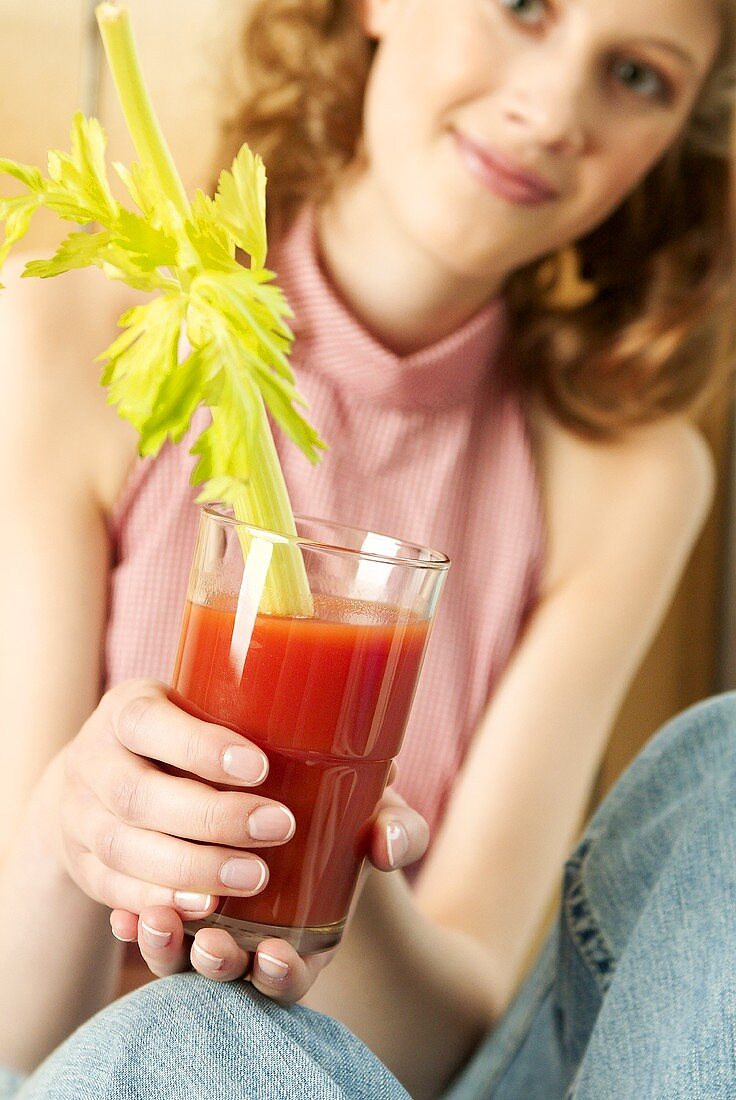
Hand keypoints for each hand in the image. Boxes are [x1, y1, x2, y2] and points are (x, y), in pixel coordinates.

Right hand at [55, 678, 289, 952]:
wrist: (102, 773)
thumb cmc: (188, 738)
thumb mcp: (212, 711)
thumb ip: (284, 735)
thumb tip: (381, 788)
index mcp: (127, 709)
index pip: (150, 722)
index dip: (200, 747)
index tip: (261, 767)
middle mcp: (93, 758)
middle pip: (138, 795)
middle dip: (210, 817)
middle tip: (279, 827)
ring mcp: (79, 815)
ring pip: (123, 848)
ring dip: (189, 868)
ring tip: (252, 878)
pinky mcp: (82, 865)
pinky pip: (111, 889)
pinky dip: (156, 901)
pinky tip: (204, 909)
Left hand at [109, 783, 427, 1002]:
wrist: (296, 776)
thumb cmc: (344, 805)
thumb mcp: (378, 814)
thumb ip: (398, 829)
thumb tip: (389, 843)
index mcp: (306, 933)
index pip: (291, 979)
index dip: (282, 980)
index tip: (278, 958)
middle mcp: (253, 937)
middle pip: (229, 972)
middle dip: (216, 965)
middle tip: (214, 943)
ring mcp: (209, 918)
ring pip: (179, 956)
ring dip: (166, 947)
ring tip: (155, 921)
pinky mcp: (171, 887)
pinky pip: (145, 918)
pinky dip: (133, 918)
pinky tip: (124, 908)